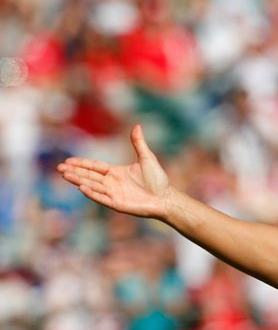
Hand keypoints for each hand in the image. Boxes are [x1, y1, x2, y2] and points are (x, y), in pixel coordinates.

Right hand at [57, 124, 173, 219]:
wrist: (166, 198)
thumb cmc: (158, 180)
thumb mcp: (147, 158)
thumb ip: (138, 143)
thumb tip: (137, 125)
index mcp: (116, 172)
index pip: (94, 167)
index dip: (81, 164)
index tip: (68, 160)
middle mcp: (112, 183)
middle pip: (89, 176)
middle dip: (74, 172)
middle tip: (59, 168)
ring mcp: (113, 194)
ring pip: (92, 186)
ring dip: (78, 180)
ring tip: (65, 175)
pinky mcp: (117, 204)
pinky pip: (102, 198)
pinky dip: (92, 193)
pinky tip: (82, 187)